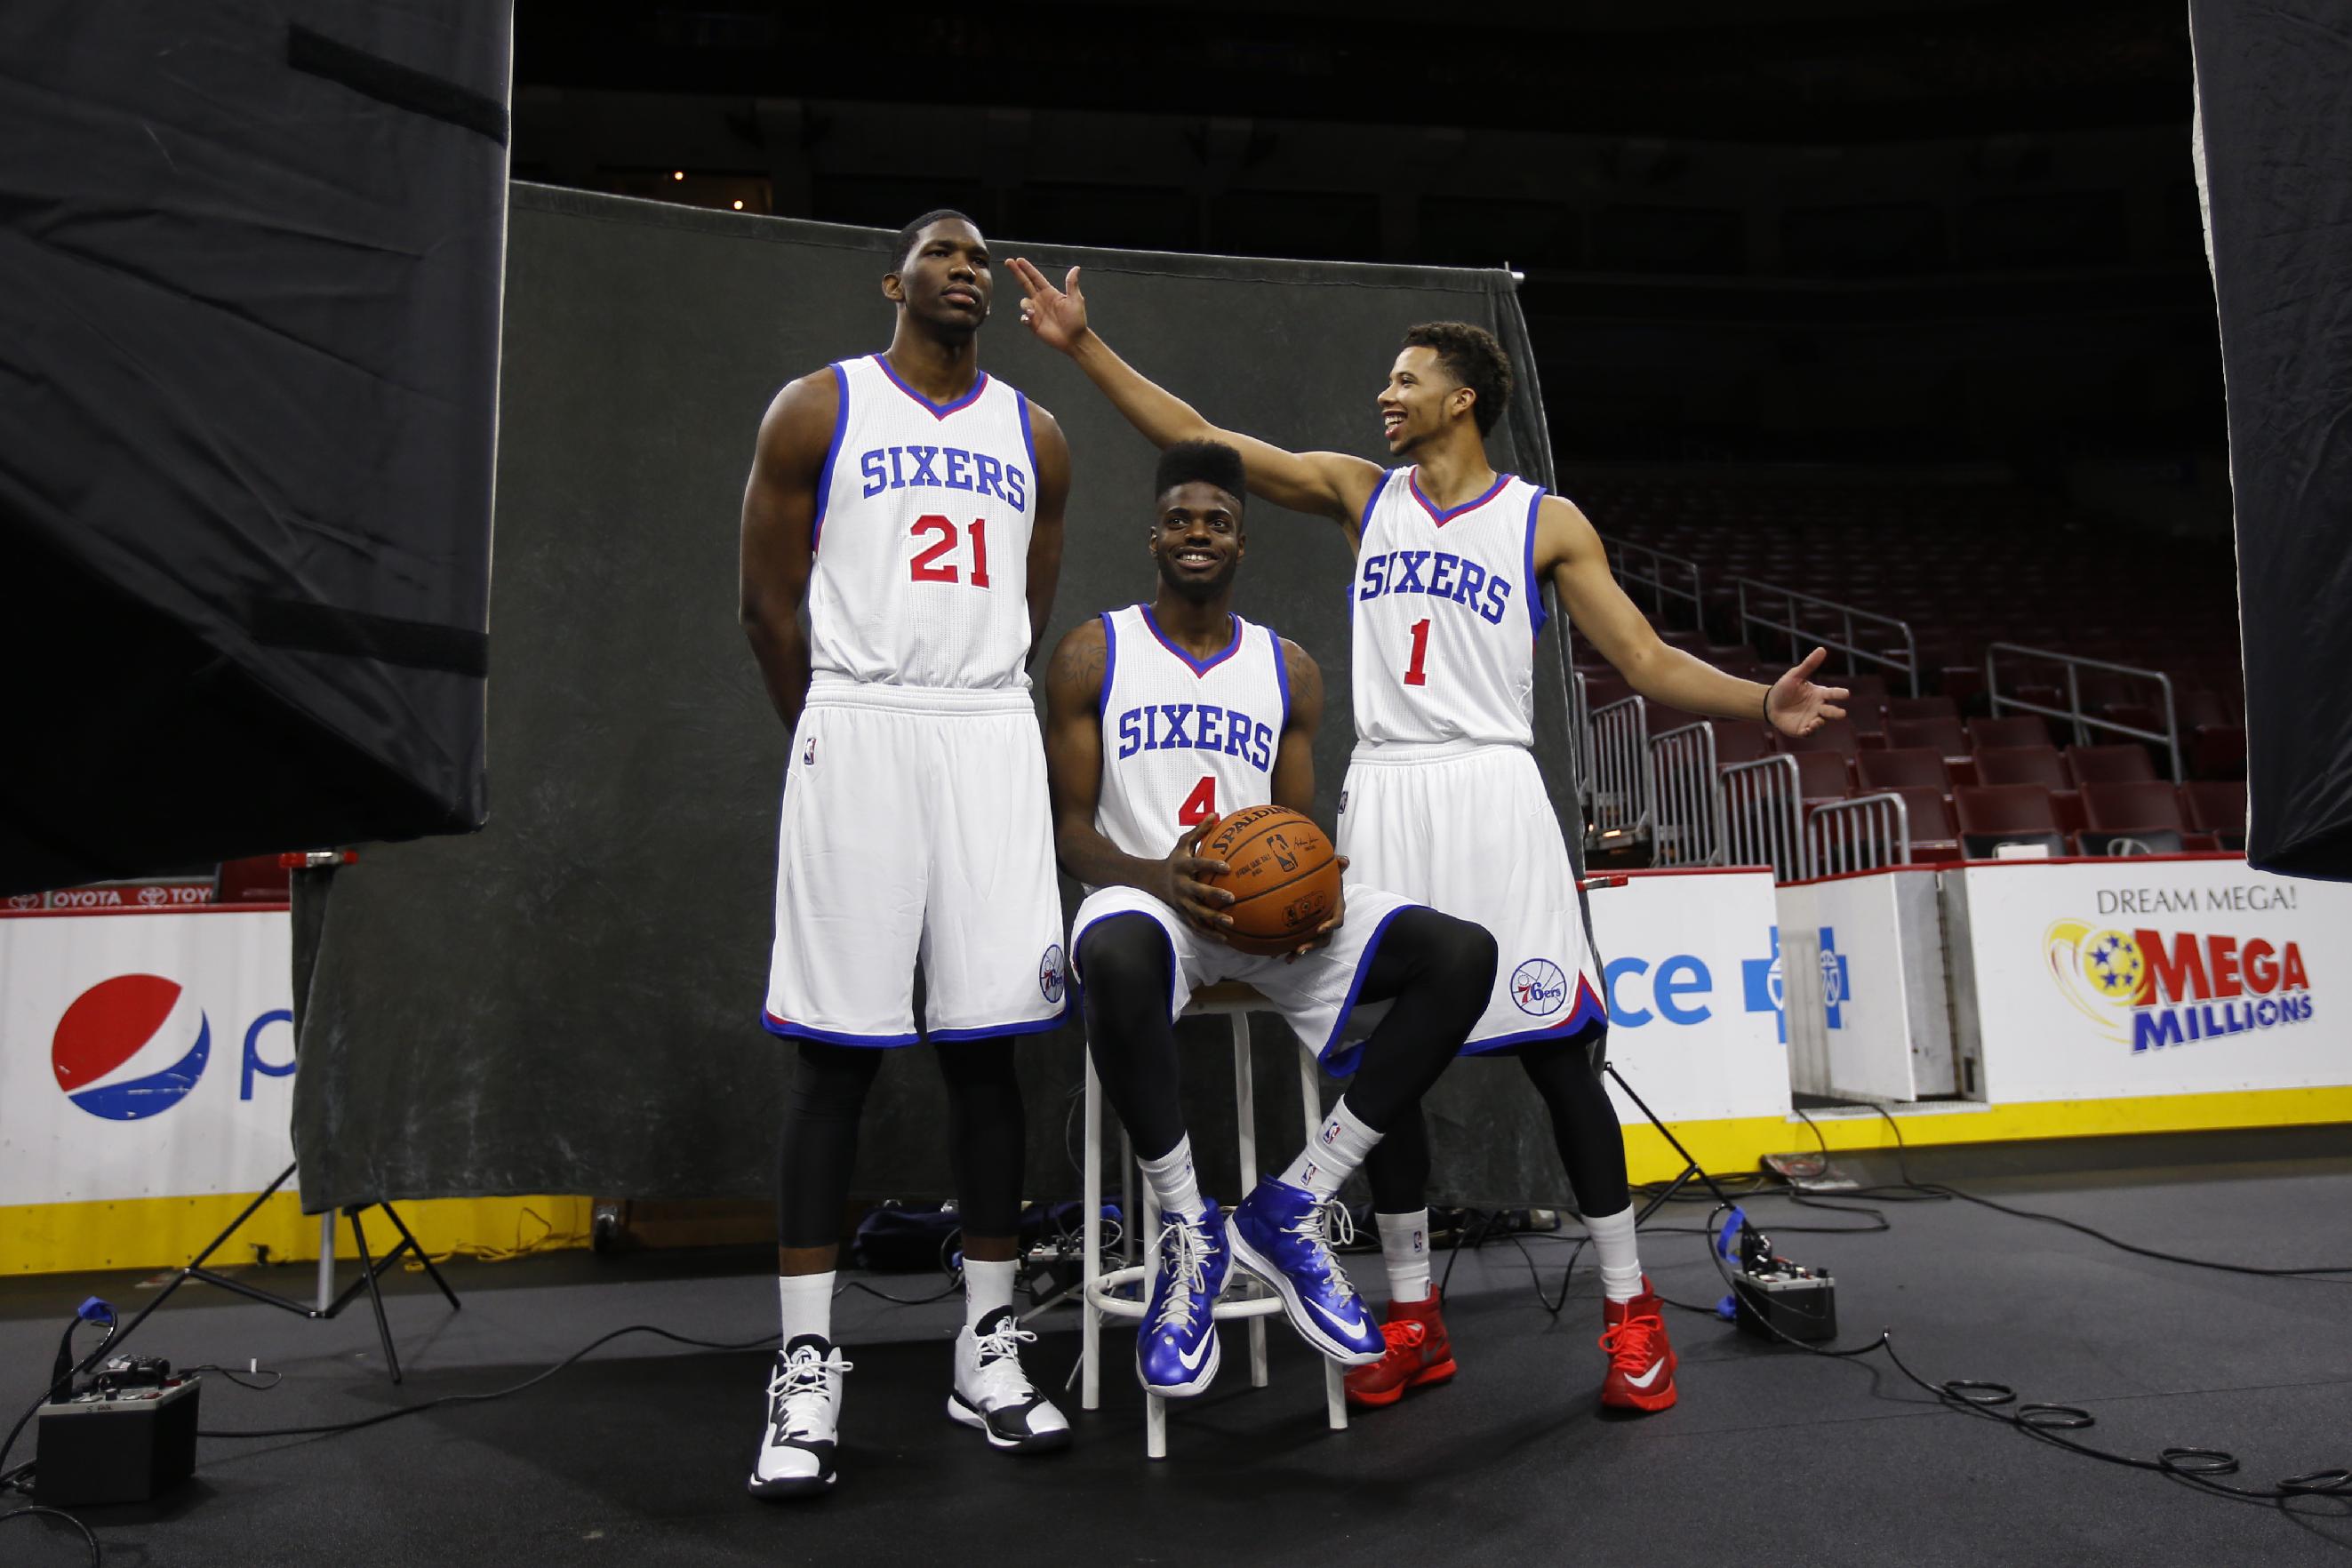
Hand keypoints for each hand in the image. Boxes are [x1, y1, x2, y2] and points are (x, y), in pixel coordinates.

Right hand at [1008, 258, 1088, 352]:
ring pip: (1024, 303)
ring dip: (1026, 306)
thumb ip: (1072, 284)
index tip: (1018, 260)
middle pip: (1025, 283)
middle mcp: (1041, 300)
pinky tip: (1029, 319)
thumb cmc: (1077, 320)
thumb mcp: (1076, 300)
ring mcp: (1036, 312)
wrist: (1074, 340)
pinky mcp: (1033, 324)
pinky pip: (1024, 318)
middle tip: (1008, 261)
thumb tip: (1076, 268)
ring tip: (1032, 313)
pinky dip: (1025, 317)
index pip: (1035, 277)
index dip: (1027, 268)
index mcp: (1049, 292)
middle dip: (1016, 272)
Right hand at [1155, 815, 1233, 938]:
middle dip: (1213, 895)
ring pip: (1197, 913)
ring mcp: (1181, 902)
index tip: (1227, 867)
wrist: (1152, 880)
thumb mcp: (1183, 844)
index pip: (1198, 865)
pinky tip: (1226, 938)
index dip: (1212, 865)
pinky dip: (1210, 933)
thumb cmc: (1175, 859)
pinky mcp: (1183, 914)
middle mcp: (1181, 885)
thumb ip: (1199, 831)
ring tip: (1231, 923)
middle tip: (1231, 898)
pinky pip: (1197, 926)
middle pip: (1197, 892)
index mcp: (1183, 866)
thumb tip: (1216, 814)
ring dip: (1214, 919)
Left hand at [1285, 857, 1347, 962]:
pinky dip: (1287, 950)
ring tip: (1289, 957)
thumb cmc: (1327, 878)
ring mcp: (1317, 929)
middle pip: (1324, 938)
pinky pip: (1298, 943)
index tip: (1320, 928)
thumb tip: (1344, 860)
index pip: (1337, 920)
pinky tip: (1274, 956)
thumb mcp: (1332, 870)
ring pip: (1311, 944)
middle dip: (1312, 945)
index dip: (1330, 925)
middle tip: (1301, 949)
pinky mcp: (1306, 932)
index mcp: (1335, 910)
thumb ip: (1337, 865)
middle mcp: (1327, 922)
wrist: (1321, 884)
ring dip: (1301, 951)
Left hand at [1767, 646, 1849, 737]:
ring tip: (1817, 721)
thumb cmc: (1785, 688)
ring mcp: (1812, 719)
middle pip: (1831, 711)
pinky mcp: (1803, 729)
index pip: (1833, 694)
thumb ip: (1809, 664)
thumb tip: (1822, 649)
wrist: (1770, 704)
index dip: (1839, 694)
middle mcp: (1819, 707)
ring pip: (1822, 723)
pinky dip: (1810, 731)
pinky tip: (1807, 729)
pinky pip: (1809, 732)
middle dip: (1836, 713)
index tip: (1846, 694)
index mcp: (1820, 694)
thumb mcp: (1795, 675)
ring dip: (1821, 723)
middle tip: (1842, 713)